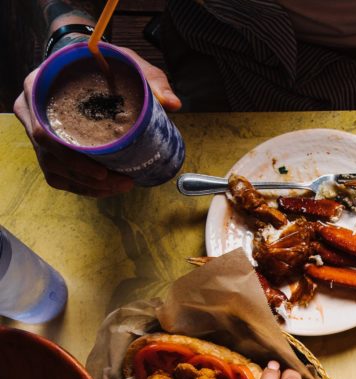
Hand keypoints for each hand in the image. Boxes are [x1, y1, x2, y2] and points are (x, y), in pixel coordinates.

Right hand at [12, 46, 179, 196]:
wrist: (88, 62)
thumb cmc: (102, 62)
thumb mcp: (127, 63)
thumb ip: (151, 80)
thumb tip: (173, 104)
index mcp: (37, 87)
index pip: (43, 132)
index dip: (71, 158)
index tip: (102, 171)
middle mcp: (32, 110)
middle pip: (51, 157)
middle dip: (88, 178)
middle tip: (122, 182)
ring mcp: (38, 129)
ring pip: (55, 170)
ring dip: (87, 186)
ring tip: (121, 186)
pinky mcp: (48, 145)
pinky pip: (59, 175)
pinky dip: (82, 186)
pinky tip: (106, 188)